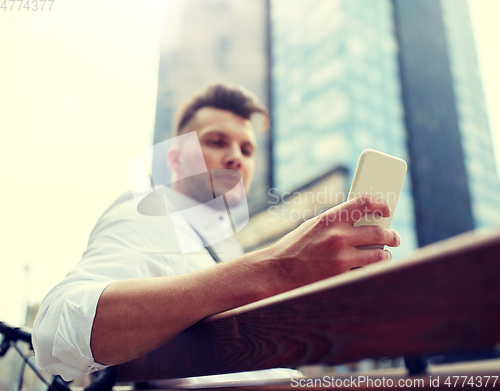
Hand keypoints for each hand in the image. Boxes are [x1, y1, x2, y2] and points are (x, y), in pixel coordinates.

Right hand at [268, 196, 400, 287]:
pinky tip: (369, 268)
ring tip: (385, 253)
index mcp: (330, 218)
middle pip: (378, 232)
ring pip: (378, 254)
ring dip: (385, 254)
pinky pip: (366, 270)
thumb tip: (363, 221)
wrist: (277, 271)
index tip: (387, 209)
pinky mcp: (342, 275)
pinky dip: (370, 269)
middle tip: (394, 238)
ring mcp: (341, 257)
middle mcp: (338, 236)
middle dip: (391, 235)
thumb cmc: (295, 247)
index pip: (364, 203)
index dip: (381, 204)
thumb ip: (337, 223)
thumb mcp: (314, 227)